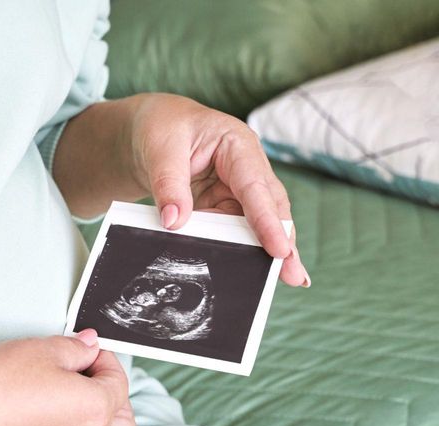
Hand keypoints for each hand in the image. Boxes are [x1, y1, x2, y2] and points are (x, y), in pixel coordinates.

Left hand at [128, 93, 309, 286]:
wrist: (149, 129)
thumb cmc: (161, 128)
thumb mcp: (160, 149)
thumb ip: (168, 185)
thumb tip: (174, 223)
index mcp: (237, 145)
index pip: (255, 187)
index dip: (267, 220)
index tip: (279, 249)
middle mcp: (246, 169)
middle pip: (269, 208)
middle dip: (283, 241)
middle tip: (292, 275)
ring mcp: (236, 190)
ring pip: (255, 224)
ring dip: (265, 252)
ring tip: (278, 280)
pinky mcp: (223, 207)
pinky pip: (233, 231)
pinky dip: (239, 250)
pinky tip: (247, 273)